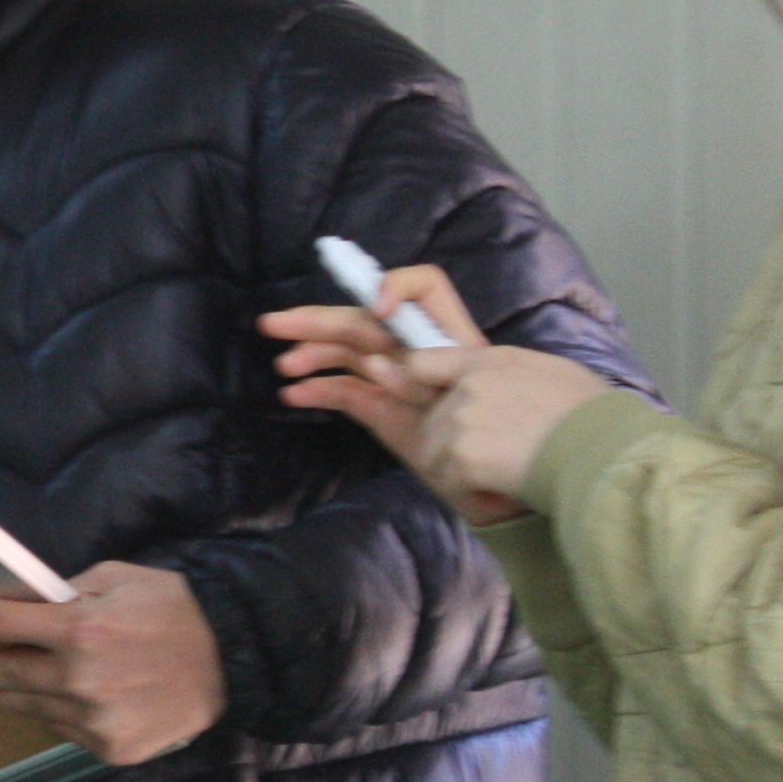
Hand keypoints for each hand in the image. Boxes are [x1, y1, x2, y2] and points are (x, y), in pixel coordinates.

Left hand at [0, 560, 222, 767]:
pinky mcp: (112, 748)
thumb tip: (16, 600)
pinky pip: (66, 730)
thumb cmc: (175, 607)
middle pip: (0, 676)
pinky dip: (54, 715)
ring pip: (29, 708)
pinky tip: (53, 704)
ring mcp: (95, 719)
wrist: (235, 659)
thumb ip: (62, 593)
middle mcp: (80, 678)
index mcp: (78, 627)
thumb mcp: (116, 577)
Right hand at [265, 259, 526, 521]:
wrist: (508, 494)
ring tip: (284, 366)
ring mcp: (398, 380)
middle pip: (366, 319)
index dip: (397, 288)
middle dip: (320, 319)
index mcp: (448, 339)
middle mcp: (419, 351)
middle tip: (274, 324)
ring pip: (349, 354)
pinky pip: (347, 391)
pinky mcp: (383, 410)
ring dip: (313, 355)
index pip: (425, 288)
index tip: (379, 311)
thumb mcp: (475, 402)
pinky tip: (294, 395)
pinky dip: (320, 390)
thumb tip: (380, 364)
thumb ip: (429, 379)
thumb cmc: (507, 444)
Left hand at [387, 345, 614, 510]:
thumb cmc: (592, 413)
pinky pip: (449, 482)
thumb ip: (508, 373)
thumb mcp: (551, 372)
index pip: (423, 364)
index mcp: (488, 361)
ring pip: (435, 454)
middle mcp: (467, 386)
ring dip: (460, 471)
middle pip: (431, 419)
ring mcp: (461, 422)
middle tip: (495, 456)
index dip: (421, 387)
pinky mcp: (462, 458)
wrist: (602, 450)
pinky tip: (502, 491)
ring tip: (501, 475)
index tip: (430, 404)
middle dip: (452, 442)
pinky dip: (471, 493)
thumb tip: (495, 383)